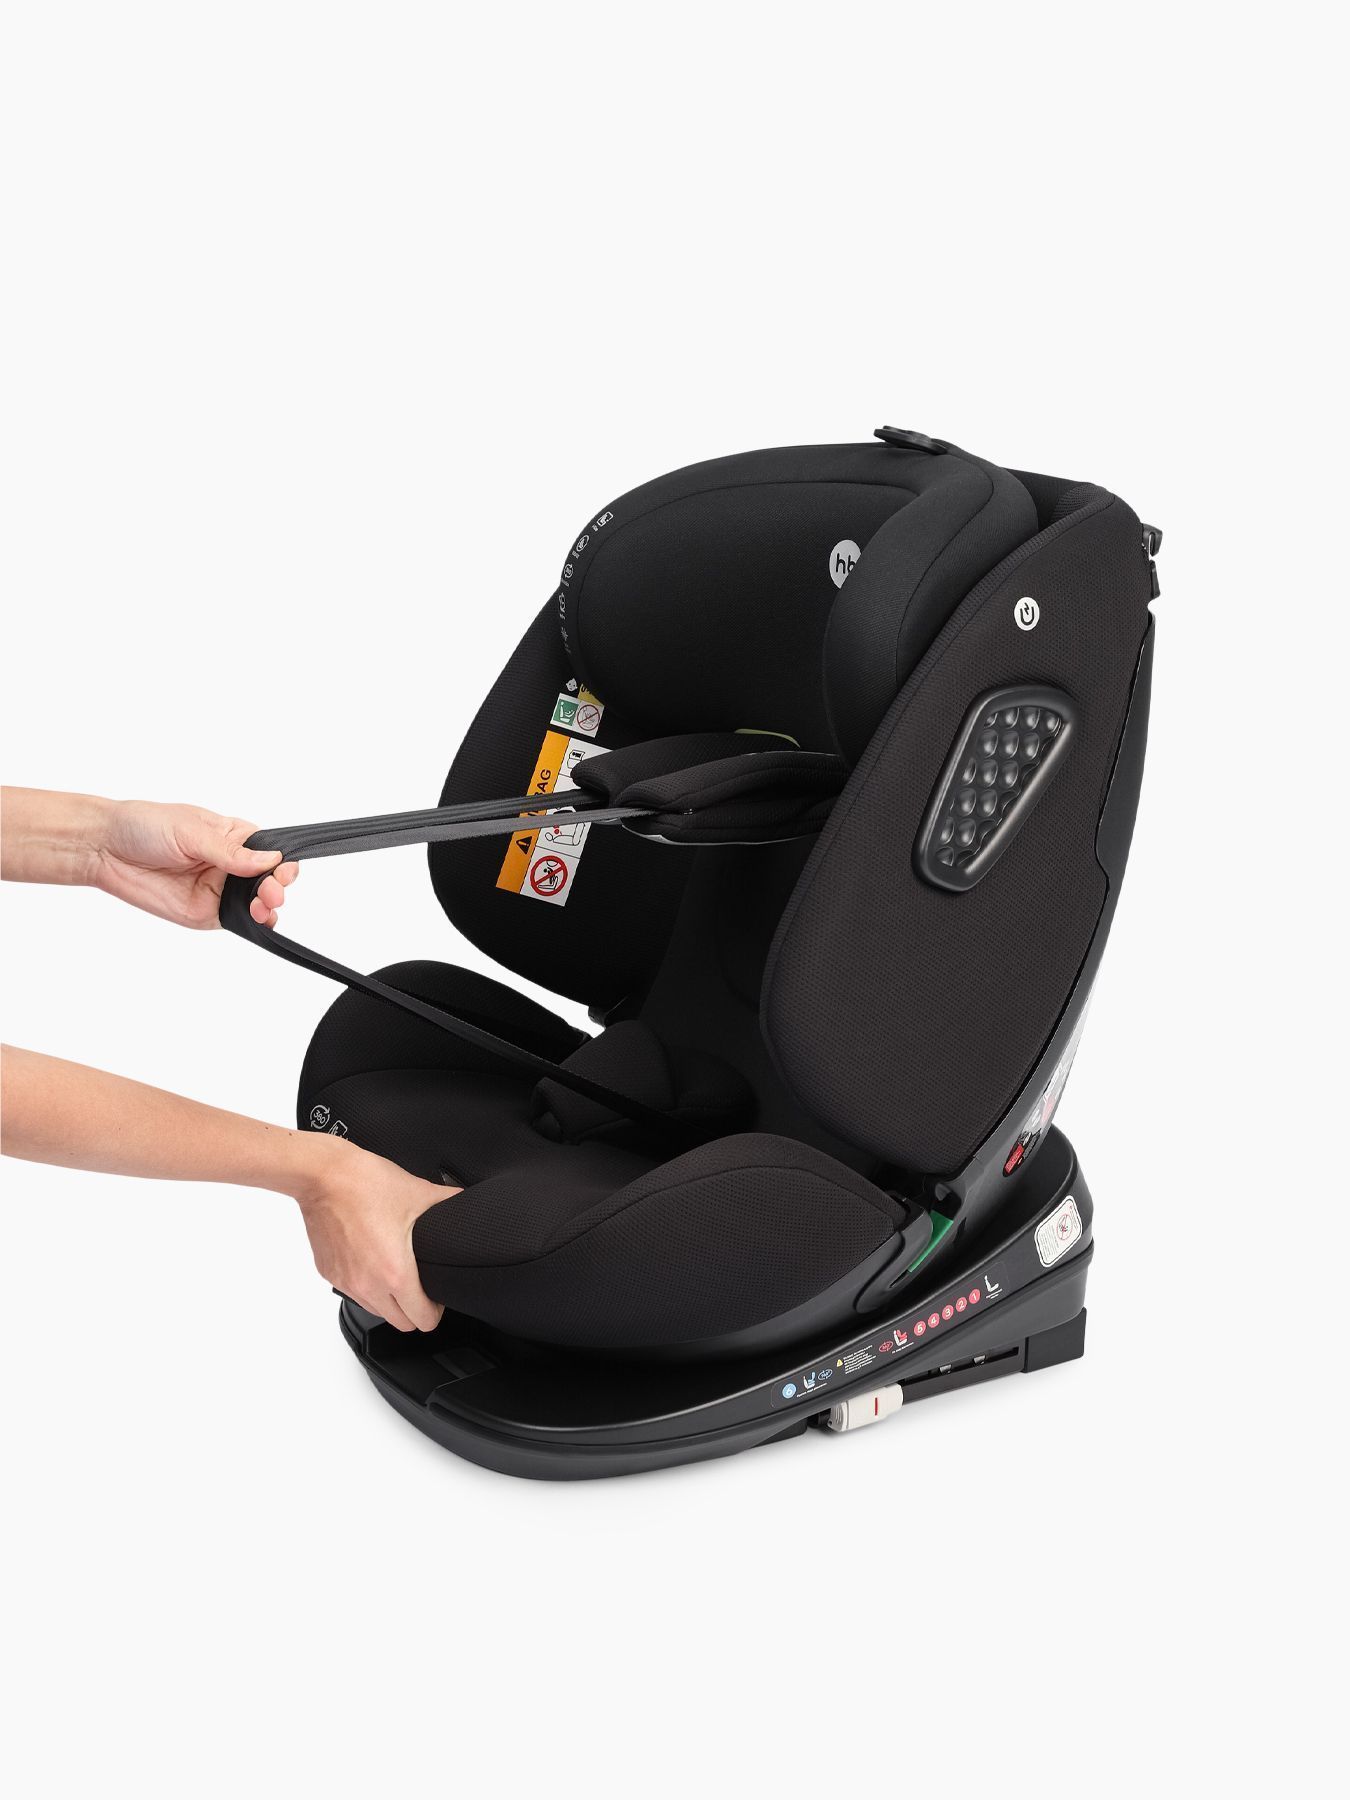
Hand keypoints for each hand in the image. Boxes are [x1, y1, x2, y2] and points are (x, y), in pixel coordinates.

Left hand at [94, 799, 298, 928]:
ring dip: (269, 906)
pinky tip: (259, 921)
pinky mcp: (207, 912)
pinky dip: (254, 924)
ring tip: (263, 906)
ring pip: (259, 902)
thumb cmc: (144, 826)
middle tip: (271, 892)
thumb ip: (231, 851)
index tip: (282, 870)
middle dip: (278, 886)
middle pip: (270, 879)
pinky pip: (239, 921)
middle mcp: (232, 864)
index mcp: (234, 836)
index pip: (272, 850)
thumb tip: (271, 859)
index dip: (283, 861)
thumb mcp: (191, 832)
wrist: (104, 849)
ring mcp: (221, 890)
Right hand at [296, 1135, 454, 1331]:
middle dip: (415, 1311)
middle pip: (401, 1323)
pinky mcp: (329, 1274)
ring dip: (389, 1301)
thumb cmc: (365, 1183)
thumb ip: (448, 1202)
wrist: (324, 1175)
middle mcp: (368, 1285)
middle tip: (421, 1287)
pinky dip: (366, 1286)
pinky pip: (353, 1293)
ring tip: (397, 1273)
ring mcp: (346, 1282)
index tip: (437, 1297)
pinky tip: (372, 1261)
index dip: (436, 1311)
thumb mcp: (418, 1192)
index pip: (422, 1320)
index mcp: (395, 1273)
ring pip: (375, 1311)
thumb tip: (465, 1202)